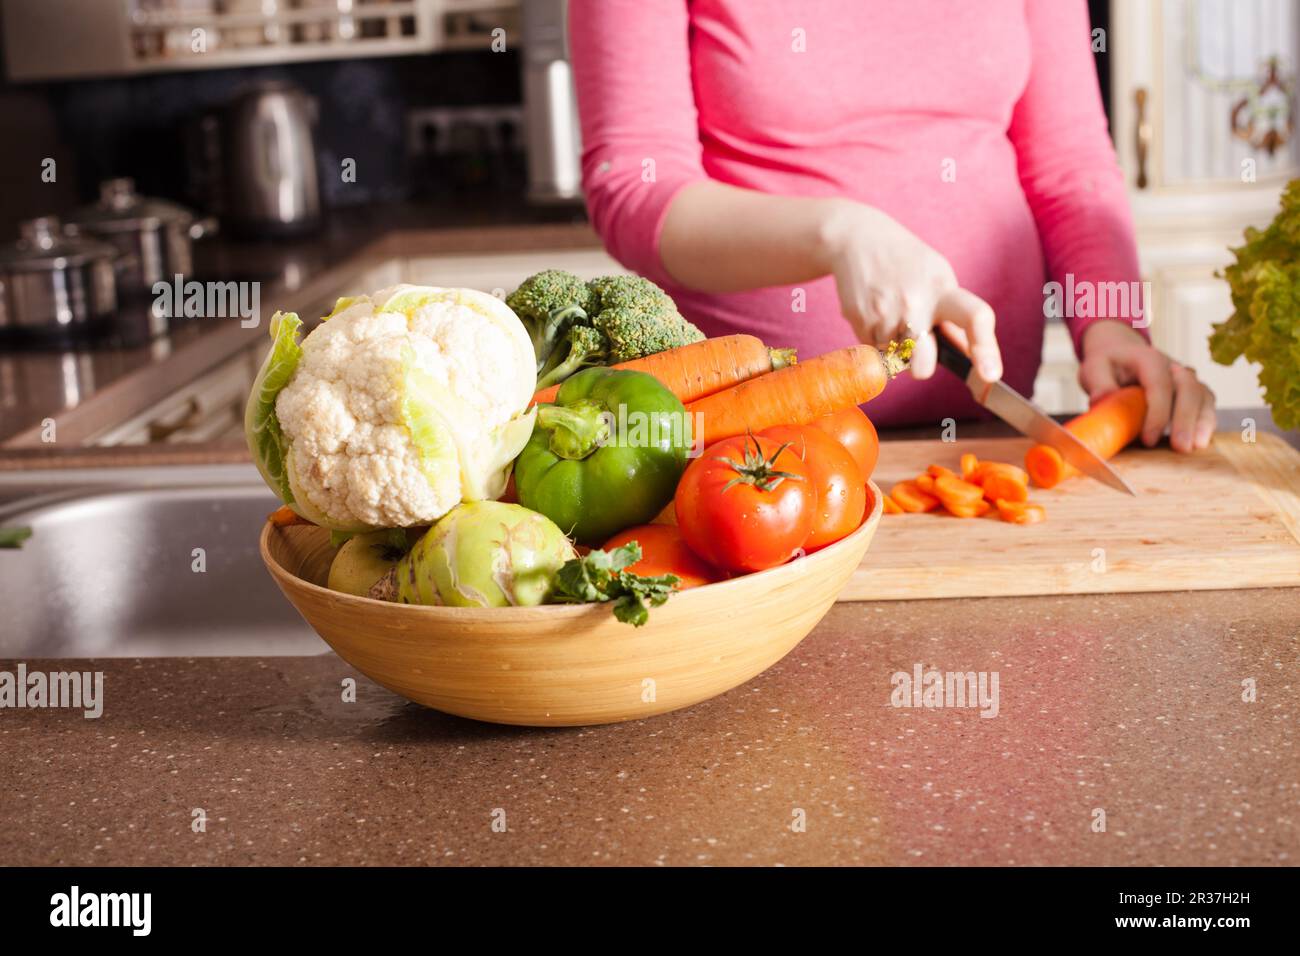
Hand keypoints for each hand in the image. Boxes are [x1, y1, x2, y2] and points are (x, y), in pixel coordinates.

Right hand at [819, 200, 1002, 381]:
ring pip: (894, 360)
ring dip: (894, 347)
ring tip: (891, 314)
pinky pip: (872, 350)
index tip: (990, 375)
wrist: (857, 238)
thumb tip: (968, 356)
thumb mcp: (937, 277)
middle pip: (922, 366)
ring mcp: (884, 313)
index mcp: (943, 290)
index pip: (974, 318)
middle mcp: (915, 304)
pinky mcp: (858, 319)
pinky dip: (875, 338)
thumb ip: (952, 317)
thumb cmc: (905, 261)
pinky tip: (875, 311)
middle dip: (920, 366)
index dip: (985, 349)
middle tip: (916, 348)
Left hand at [1078, 320, 1215, 451]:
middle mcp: (1173, 366)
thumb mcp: (1094, 369)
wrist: (1122, 352)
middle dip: (1185, 420)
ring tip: (1196, 446)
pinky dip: (1206, 422)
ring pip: (1202, 396)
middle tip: (1180, 447)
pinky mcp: (1192, 391)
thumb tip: (1101, 402)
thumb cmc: (1108, 364)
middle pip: (1188, 390)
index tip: (1148, 440)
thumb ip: (1099, 384)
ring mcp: (1185, 378)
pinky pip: (1205, 404)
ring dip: (1202, 422)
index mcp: (1148, 359)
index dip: (1157, 413)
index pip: (1159, 385)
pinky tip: (1201, 441)